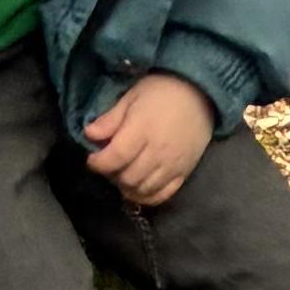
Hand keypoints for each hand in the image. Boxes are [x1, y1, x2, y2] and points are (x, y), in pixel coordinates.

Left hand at [81, 71, 218, 209]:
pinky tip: (138, 189)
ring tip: (121, 176)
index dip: (98, 163)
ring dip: (127, 187)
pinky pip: (162, 195)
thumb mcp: (131, 97)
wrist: (199, 95)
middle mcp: (157, 152)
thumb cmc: (161, 91)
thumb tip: (89, 135)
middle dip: (111, 175)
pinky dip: (147, 197)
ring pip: (143, 190)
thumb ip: (111, 119)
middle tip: (108, 166)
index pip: (115, 157)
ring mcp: (172, 166)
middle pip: (128, 177)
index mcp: (141, 130)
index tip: (92, 159)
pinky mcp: (183, 174)